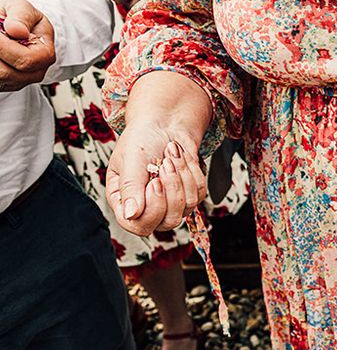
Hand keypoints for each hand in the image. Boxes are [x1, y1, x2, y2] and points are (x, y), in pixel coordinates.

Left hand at [0, 0, 55, 90]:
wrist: (18, 28)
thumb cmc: (23, 19)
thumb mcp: (23, 8)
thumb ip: (21, 17)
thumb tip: (17, 30)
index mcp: (45, 54)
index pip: (25, 60)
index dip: (4, 46)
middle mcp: (34, 73)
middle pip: (6, 72)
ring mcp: (19, 81)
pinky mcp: (5, 84)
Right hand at [106, 71, 212, 235]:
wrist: (164, 124)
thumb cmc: (141, 139)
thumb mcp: (130, 160)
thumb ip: (130, 188)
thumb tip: (131, 215)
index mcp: (124, 202)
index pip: (138, 225)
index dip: (152, 210)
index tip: (155, 183)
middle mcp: (147, 208)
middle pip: (168, 221)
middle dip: (172, 190)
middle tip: (164, 163)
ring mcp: (170, 205)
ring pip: (187, 207)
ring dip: (182, 176)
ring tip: (171, 155)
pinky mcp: (189, 196)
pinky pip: (199, 194)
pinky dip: (192, 172)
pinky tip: (181, 158)